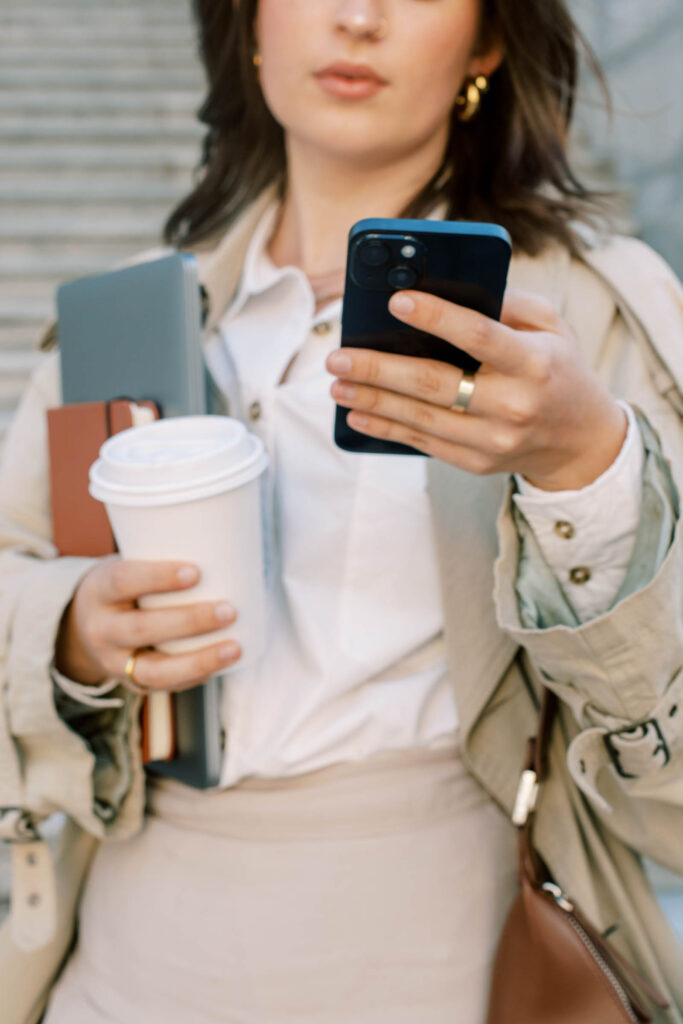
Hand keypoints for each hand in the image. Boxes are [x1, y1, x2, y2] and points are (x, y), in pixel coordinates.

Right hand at [55, 557, 240, 691]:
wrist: (85, 627)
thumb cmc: (126, 587)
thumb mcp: (127, 567)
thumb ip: (161, 559)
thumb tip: (229, 542)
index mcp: (99, 590)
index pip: (123, 581)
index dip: (158, 577)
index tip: (196, 571)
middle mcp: (101, 629)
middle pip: (142, 628)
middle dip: (189, 621)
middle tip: (229, 610)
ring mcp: (114, 662)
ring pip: (155, 670)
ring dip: (199, 660)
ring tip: (235, 647)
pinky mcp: (132, 684)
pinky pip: (165, 687)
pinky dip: (195, 676)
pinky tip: (222, 664)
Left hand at [326, 289, 627, 491]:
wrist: (580, 442)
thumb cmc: (559, 370)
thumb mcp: (552, 327)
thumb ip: (510, 303)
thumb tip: (450, 288)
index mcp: (534, 363)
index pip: (480, 336)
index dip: (437, 318)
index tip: (396, 302)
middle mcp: (513, 404)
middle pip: (434, 384)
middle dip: (379, 368)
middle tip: (338, 355)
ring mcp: (493, 439)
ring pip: (420, 418)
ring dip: (372, 400)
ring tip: (336, 384)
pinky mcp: (476, 461)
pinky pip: (423, 444)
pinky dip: (386, 429)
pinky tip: (358, 415)